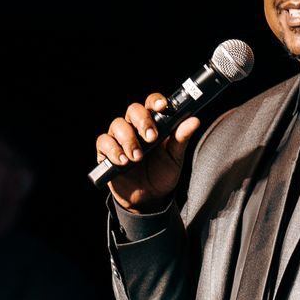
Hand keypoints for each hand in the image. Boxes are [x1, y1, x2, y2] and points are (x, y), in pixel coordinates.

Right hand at [96, 93, 201, 211]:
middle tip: (151, 138)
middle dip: (142, 121)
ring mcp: (119, 137)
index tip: (162, 107)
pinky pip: (104, 142)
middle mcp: (134, 126)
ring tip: (138, 158)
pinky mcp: (106, 151)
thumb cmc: (162, 173)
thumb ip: (182, 139)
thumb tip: (195, 120)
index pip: (151, 103)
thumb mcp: (175, 158)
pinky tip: (123, 162)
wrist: (148, 198)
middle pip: (133, 109)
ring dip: (129, 140)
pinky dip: (113, 150)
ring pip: (118, 124)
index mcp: (153, 123)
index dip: (156, 101)